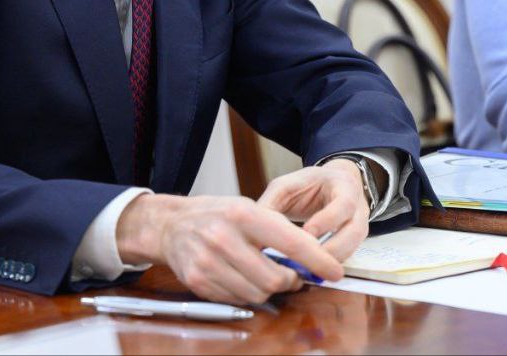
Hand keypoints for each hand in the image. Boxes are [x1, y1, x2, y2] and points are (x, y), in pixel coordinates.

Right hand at [114, 193, 341, 304]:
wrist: (172, 225)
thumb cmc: (217, 215)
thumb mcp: (248, 207)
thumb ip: (277, 230)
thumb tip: (311, 258)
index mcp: (243, 214)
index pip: (291, 242)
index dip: (317, 260)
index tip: (334, 271)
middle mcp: (224, 238)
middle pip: (274, 278)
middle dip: (291, 281)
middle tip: (294, 275)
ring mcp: (208, 263)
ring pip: (258, 293)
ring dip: (270, 289)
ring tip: (268, 274)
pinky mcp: (198, 282)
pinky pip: (237, 299)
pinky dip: (248, 293)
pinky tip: (245, 278)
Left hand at [257, 160, 369, 261]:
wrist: (331, 184)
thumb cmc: (308, 185)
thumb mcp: (287, 186)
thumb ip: (271, 203)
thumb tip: (251, 230)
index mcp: (344, 186)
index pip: (343, 204)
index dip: (326, 221)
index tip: (306, 235)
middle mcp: (358, 206)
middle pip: (355, 231)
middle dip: (332, 249)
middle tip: (307, 262)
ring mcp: (360, 224)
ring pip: (354, 247)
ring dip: (331, 261)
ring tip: (307, 272)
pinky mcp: (354, 241)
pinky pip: (348, 255)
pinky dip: (329, 264)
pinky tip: (310, 272)